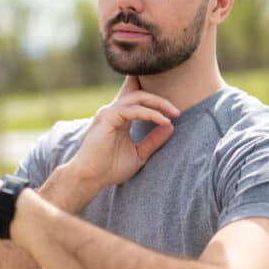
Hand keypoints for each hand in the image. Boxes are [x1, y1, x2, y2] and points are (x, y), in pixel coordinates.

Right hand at [67, 76, 179, 190]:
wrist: (91, 178)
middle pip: (139, 93)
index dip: (150, 90)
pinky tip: (162, 121)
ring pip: (138, 98)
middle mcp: (113, 111)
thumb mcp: (139, 153)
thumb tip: (170, 126)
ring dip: (158, 103)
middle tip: (177, 111)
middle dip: (160, 99)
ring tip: (174, 114)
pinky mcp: (107, 118)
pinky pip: (133, 110)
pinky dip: (150, 114)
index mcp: (120, 117)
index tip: (171, 101)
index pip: (135, 95)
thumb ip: (153, 140)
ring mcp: (109, 112)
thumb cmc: (110, 168)